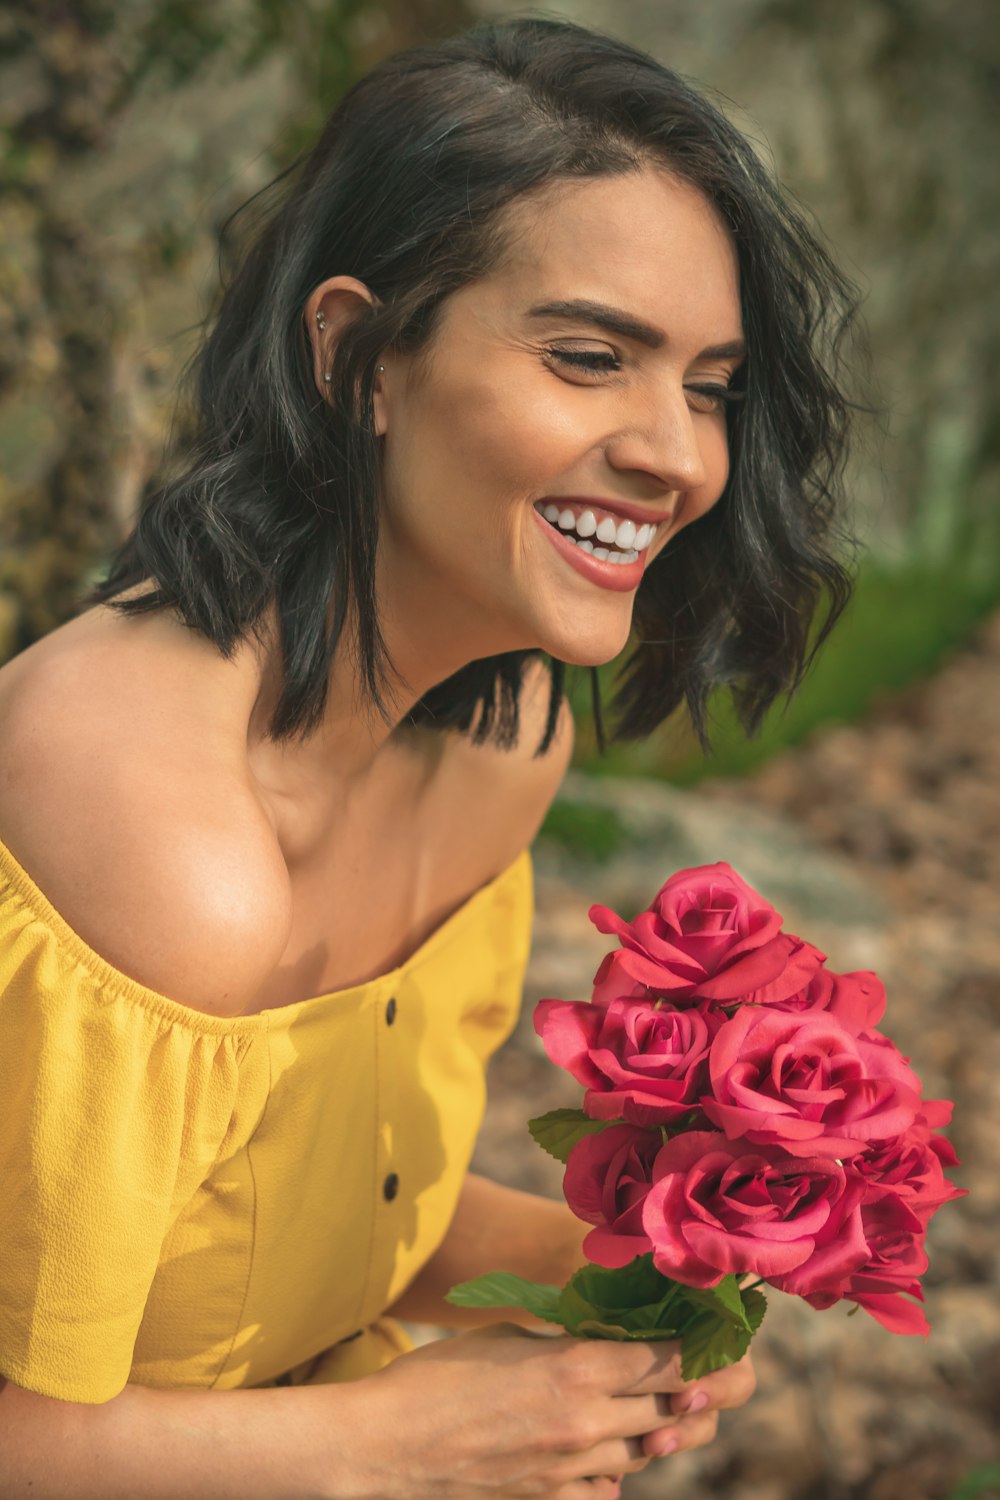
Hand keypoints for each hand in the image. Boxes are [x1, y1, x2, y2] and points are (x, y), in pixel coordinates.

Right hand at [346, 1324, 755, 1499]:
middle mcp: (586, 1422)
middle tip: (720, 1373)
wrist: (386, 1447)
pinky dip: (617, 1467)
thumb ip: (564, 1338)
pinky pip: (608, 1488)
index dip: (704, 1348)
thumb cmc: (438, 1377)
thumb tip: (601, 1336)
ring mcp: (571, 1470)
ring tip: (666, 1406)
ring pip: (648, 1451)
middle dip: (702, 1390)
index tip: (719, 1334)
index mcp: (577, 1368)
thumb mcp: (509, 1335)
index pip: (671, 1360)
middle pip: (673, 1408)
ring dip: (661, 1427)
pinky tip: (608, 1449)